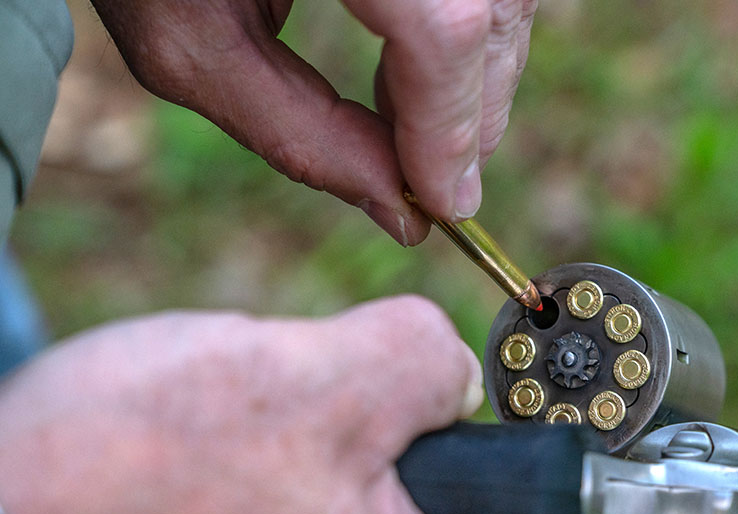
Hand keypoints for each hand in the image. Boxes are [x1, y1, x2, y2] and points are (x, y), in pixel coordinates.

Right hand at [0, 296, 631, 513]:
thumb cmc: (137, 481)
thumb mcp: (323, 381)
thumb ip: (427, 362)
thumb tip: (444, 373)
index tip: (630, 470)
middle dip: (461, 457)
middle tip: (417, 388)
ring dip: (369, 455)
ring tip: (295, 406)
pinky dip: (316, 475)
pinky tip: (249, 435)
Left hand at [90, 0, 536, 243]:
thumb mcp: (188, 39)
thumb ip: (296, 132)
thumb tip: (400, 212)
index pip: (441, 26)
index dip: (450, 127)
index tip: (442, 205)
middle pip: (492, 12)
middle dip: (472, 114)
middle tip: (431, 183)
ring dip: (473, 79)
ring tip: (409, 130)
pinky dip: (466, 35)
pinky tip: (412, 69)